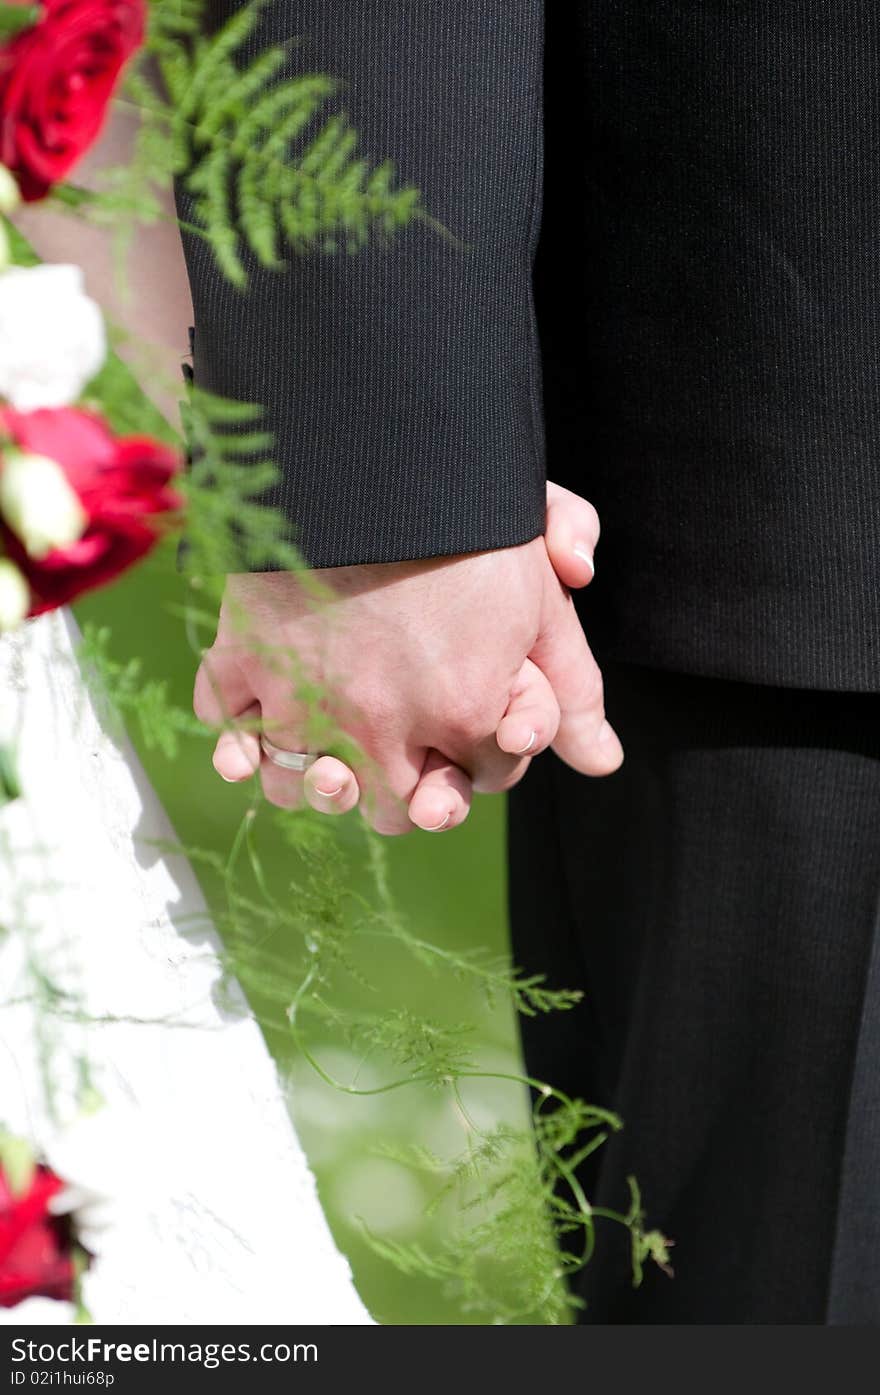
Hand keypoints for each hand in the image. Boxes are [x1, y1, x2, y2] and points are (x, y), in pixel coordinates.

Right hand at [195, 482, 620, 832]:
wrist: (365, 446)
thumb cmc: (464, 518)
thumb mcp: (541, 596)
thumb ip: (573, 686)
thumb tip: (604, 762)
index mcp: (463, 715)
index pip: (487, 778)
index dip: (492, 749)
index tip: (485, 718)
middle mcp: (380, 729)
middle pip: (396, 811)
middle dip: (412, 790)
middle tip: (409, 752)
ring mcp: (302, 701)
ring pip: (303, 790)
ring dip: (320, 782)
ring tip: (332, 754)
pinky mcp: (241, 664)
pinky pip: (227, 732)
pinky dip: (237, 742)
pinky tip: (255, 736)